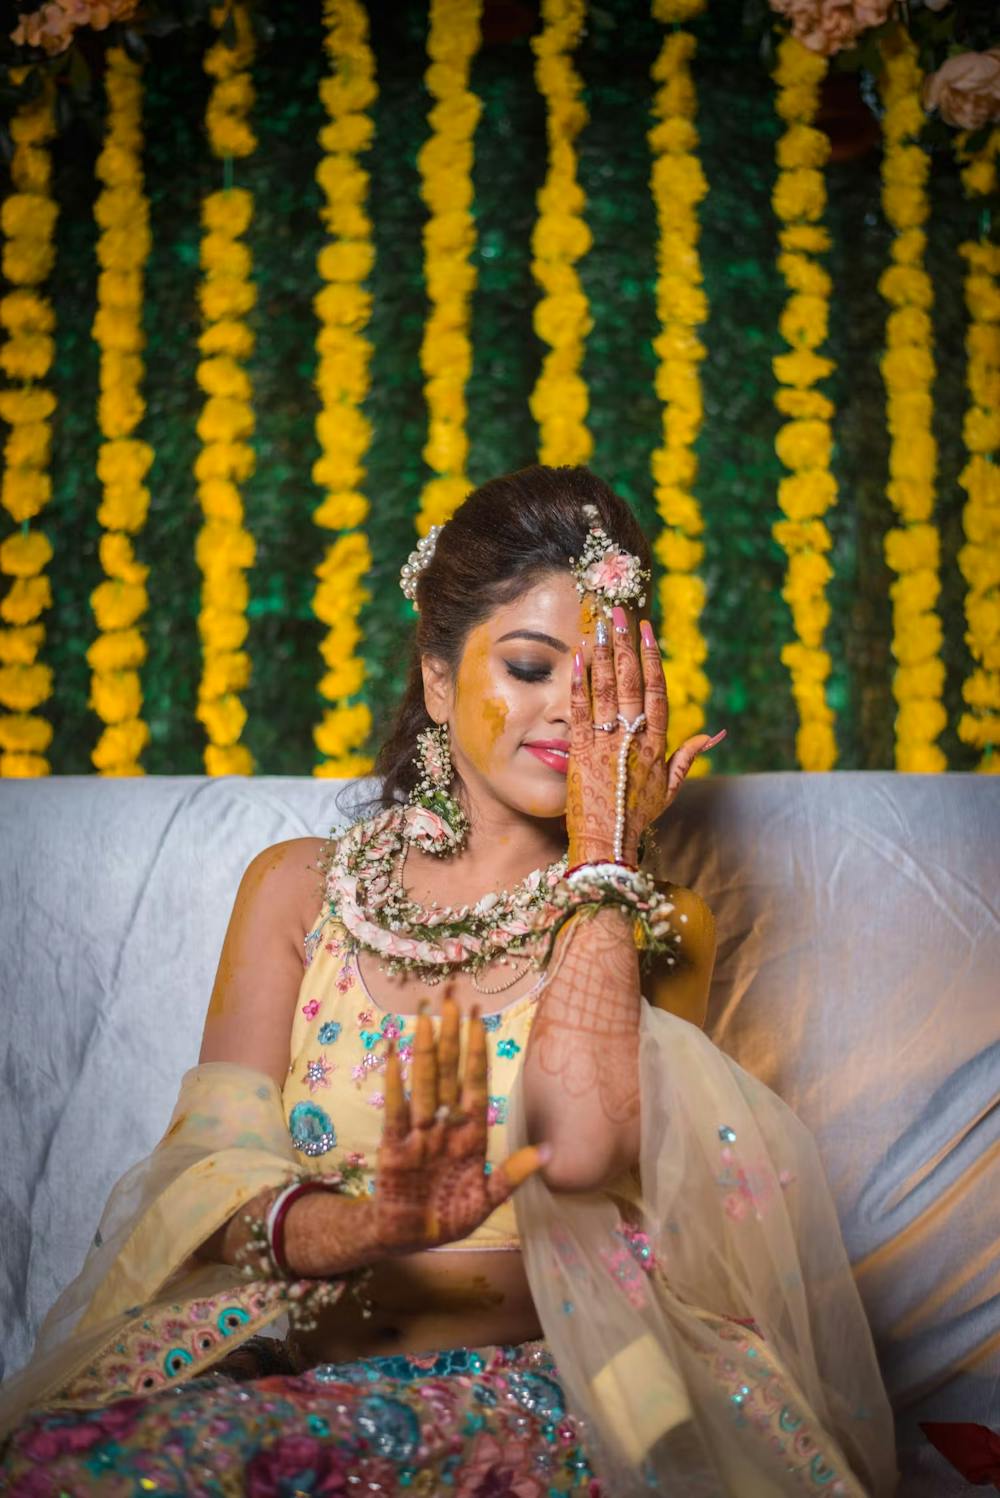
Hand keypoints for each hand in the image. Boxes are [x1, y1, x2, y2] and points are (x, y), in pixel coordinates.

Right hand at [371, 992, 547, 1254]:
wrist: (408, 1238)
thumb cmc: (450, 1216)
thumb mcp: (486, 1200)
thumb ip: (512, 1176)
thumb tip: (549, 1154)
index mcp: (470, 1134)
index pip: (476, 1084)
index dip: (478, 1052)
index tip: (480, 1019)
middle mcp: (445, 1125)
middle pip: (449, 1072)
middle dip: (451, 1036)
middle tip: (451, 998)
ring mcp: (419, 1133)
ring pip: (424, 1083)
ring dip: (424, 1049)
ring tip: (423, 1016)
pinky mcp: (394, 1147)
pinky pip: (396, 1110)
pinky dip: (395, 1083)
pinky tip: (392, 1055)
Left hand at [566, 607, 724, 865]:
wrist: (606, 842)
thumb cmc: (637, 817)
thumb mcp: (669, 788)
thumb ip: (688, 757)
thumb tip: (713, 735)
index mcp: (657, 743)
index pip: (657, 690)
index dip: (652, 657)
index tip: (647, 630)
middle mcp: (633, 737)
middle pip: (632, 681)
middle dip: (625, 644)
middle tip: (620, 614)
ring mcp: (606, 742)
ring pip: (607, 689)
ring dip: (604, 655)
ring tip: (599, 626)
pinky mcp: (581, 750)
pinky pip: (580, 710)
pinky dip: (579, 684)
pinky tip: (577, 659)